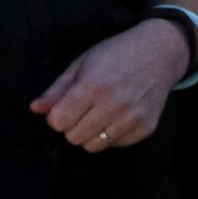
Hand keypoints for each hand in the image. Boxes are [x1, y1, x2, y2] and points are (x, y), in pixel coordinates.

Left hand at [30, 18, 186, 151]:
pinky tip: (119, 115)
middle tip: (85, 108)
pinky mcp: (145, 128)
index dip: (57, 115)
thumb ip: (57, 89)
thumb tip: (35, 110)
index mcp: (93, 86)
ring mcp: (132, 118)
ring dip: (91, 133)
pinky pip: (115, 145)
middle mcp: (114, 105)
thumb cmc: (117, 53)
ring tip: (101, 113)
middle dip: (73, 125)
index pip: (58, 123)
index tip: (66, 105)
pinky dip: (112, 135)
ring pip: (93, 146)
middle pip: (73, 138)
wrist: (161, 52)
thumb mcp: (83, 63)